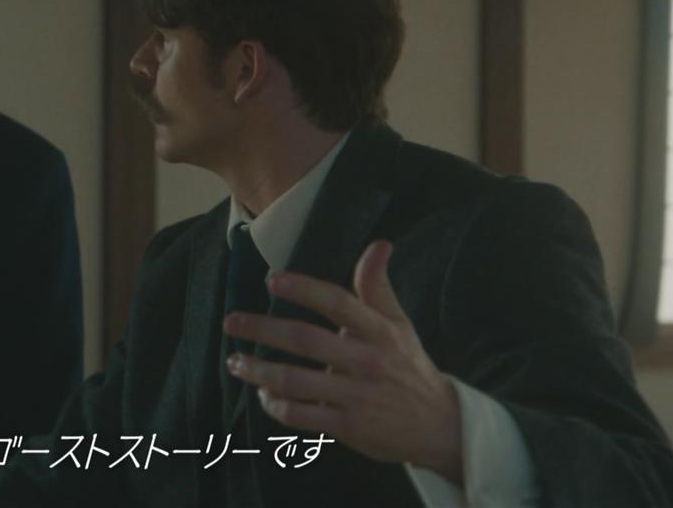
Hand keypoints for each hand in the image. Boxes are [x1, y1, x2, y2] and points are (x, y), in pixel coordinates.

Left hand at [222, 240, 463, 483]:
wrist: (440, 426)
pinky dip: (276, 406)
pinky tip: (262, 395)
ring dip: (259, 371)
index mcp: (378, 331)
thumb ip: (378, 287)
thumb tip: (379, 244)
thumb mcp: (399, 324)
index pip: (338, 302)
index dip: (304, 289)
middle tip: (232, 321)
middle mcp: (367, 361)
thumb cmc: (408, 366)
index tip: (272, 280)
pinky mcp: (348, 427)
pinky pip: (301, 415)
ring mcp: (356, 396)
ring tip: (235, 362)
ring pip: (296, 381)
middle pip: (306, 340)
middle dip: (264, 329)